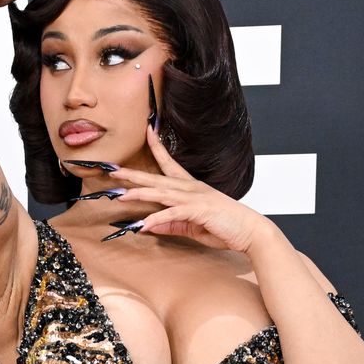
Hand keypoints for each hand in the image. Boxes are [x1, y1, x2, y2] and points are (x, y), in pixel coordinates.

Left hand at [93, 125, 272, 253]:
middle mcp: (191, 188)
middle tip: (112, 169)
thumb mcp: (192, 227)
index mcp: (191, 187)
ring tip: (120, 194)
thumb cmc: (225, 227)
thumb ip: (170, 224)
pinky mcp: (198, 211)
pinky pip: (173, 214)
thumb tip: (149, 225)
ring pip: (161, 192)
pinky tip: (143, 224)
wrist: (250, 231)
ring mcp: (194, 198)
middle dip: (134, 173)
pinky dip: (157, 218)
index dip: (157, 147)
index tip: (146, 132)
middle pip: (157, 177)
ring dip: (139, 193)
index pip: (170, 163)